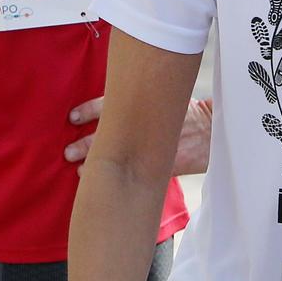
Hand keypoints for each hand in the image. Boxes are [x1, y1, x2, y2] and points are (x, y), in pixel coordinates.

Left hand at [66, 97, 211, 172]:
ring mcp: (153, 145)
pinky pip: (135, 173)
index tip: (72, 117)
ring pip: (117, 154)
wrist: (214, 130)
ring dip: (96, 162)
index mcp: (144, 104)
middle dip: (85, 143)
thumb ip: (141, 100)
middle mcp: (145, 123)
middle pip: (108, 133)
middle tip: (68, 151)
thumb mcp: (165, 98)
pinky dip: (117, 177)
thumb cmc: (187, 112)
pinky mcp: (163, 164)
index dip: (89, 111)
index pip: (109, 103)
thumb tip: (112, 102)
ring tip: (79, 169)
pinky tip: (103, 182)